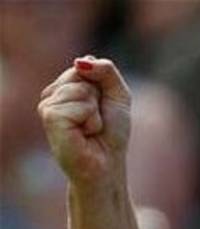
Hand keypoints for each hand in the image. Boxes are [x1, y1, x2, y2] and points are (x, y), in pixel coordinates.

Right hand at [38, 56, 131, 186]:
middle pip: (81, 74)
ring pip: (80, 89)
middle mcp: (52, 94)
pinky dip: (91, 121)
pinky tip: (85, 134)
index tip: (103, 107)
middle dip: (99, 98)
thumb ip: (106, 70)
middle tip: (97, 120)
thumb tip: (81, 61)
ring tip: (90, 129)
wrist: (106, 164)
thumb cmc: (111, 133)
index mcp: (65, 86)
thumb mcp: (118, 94)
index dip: (103, 86)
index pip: (85, 65)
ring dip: (95, 112)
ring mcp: (48, 105)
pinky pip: (79, 106)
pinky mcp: (50, 118)